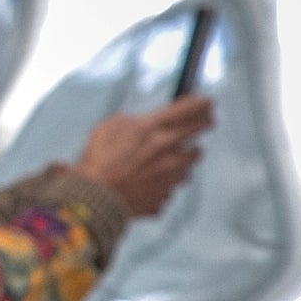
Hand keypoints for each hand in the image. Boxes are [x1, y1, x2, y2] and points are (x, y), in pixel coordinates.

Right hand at [75, 96, 214, 217]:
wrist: (93, 198)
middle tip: (208, 119)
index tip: (208, 102)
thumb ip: (133, 121)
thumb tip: (146, 122)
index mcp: (152, 129)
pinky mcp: (166, 194)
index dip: (201, 103)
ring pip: (190, 161)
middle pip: (199, 130)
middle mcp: (168, 150)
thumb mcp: (108, 127)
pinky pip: (172, 185)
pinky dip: (165, 182)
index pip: (188, 109)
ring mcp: (170, 175)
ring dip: (185, 156)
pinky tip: (150, 181)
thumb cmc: (97, 161)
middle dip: (205, 121)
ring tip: (172, 155)